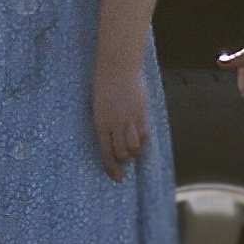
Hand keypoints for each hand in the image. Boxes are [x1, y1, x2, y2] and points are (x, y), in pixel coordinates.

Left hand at [86, 55, 151, 174]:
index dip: (112, 168)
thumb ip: (105, 124)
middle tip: (124, 160)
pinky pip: (145, 134)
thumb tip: (113, 142)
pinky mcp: (142, 112)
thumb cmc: (104, 84)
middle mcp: (115, 124)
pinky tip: (140, 137)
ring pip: (135, 147)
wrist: (118, 66)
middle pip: (122, 153)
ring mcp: (130, 118)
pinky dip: (143, 140)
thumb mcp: (98, 107)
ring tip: (132, 149)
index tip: (117, 178)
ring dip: (134, 152)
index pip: (106, 153)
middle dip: (123, 161)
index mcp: (100, 123)